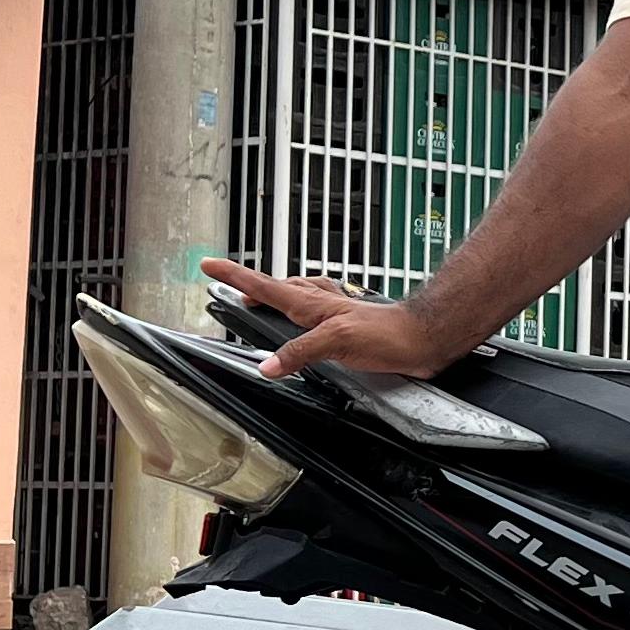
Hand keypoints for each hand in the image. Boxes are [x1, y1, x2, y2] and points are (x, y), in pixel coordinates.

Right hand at [198, 257, 464, 380]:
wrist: (420, 338)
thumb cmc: (386, 334)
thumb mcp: (336, 342)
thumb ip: (299, 352)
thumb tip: (268, 364)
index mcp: (311, 304)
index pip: (263, 286)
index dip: (235, 276)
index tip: (209, 265)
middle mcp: (319, 303)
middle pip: (276, 287)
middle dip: (250, 285)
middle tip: (229, 285)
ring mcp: (333, 311)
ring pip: (296, 294)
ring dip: (276, 293)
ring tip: (259, 296)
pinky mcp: (346, 323)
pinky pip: (315, 309)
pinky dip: (302, 309)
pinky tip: (307, 318)